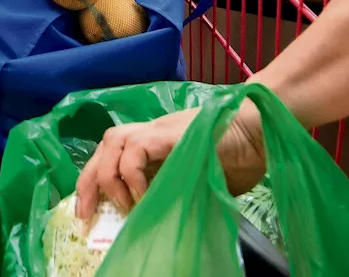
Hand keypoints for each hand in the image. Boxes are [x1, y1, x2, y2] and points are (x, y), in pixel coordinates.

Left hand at [74, 100, 267, 218]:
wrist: (262, 130)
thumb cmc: (241, 155)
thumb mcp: (203, 181)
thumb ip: (180, 190)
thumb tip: (164, 219)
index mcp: (157, 142)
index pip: (112, 153)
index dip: (96, 180)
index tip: (90, 211)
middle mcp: (152, 131)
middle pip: (105, 145)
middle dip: (88, 181)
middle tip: (86, 215)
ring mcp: (160, 128)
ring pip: (112, 142)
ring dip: (108, 177)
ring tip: (122, 206)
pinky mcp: (169, 132)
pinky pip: (135, 149)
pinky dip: (131, 174)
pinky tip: (142, 195)